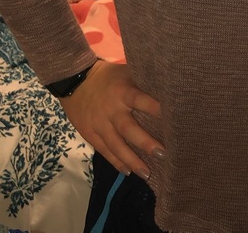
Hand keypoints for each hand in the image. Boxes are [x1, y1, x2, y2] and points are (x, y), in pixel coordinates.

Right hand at [59, 60, 163, 178]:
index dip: (156, 109)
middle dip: (145, 143)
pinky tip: (128, 172)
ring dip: (131, 160)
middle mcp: (112, 110)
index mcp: (123, 92)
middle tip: (162, 154)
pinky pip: (104, 150)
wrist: (75, 81)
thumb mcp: (126, 72)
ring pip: (116, 145)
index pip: (142, 101)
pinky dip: (116, 162)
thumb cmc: (109, 76)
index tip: (173, 120)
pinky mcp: (89, 133)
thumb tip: (168, 91)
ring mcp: (99, 124)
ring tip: (147, 173)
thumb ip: (143, 83)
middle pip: (129, 129)